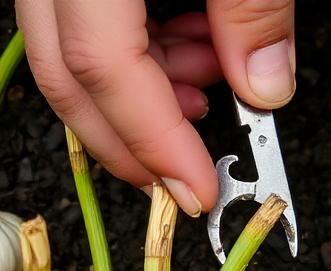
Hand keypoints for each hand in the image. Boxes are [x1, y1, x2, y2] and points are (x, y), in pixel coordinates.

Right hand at [16, 0, 294, 215]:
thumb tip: (264, 86)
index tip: (198, 191)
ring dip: (139, 90)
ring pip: (66, 51)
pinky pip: (78, 20)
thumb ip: (252, 7)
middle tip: (187, 174)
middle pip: (65, 75)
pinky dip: (133, 47)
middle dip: (130, 143)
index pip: (102, 66)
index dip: (152, 141)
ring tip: (208, 89)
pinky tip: (190, 44)